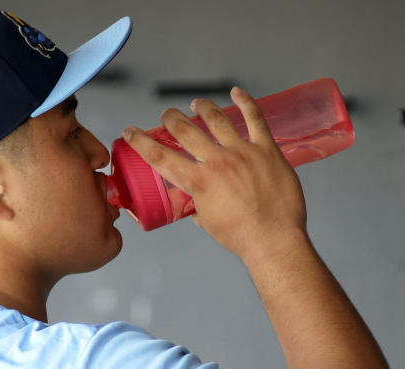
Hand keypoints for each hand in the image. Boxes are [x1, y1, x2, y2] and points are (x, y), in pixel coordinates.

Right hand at [123, 87, 307, 262]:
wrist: (273, 240)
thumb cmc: (240, 236)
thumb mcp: (207, 221)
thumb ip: (198, 204)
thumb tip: (196, 200)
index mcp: (198, 182)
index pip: (160, 157)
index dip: (141, 142)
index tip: (131, 132)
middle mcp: (217, 162)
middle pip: (185, 130)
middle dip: (171, 118)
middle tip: (167, 115)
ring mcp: (243, 153)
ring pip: (216, 119)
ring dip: (202, 107)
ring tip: (196, 104)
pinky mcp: (266, 150)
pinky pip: (255, 119)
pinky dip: (245, 102)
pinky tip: (237, 92)